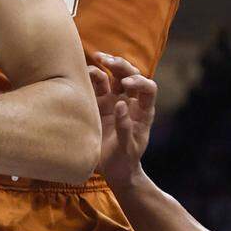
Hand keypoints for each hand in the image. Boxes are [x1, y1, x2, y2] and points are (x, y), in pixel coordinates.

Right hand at [88, 52, 156, 189]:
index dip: (139, 82)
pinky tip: (82, 71)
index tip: (125, 84)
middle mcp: (129, 102)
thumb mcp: (127, 148)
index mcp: (143, 112)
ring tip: (95, 60)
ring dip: (104, 66)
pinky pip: (95, 86)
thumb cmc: (124, 161)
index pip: (148, 89)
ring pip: (111, 77)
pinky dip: (90, 76)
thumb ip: (125, 127)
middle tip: (106, 60)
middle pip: (130, 75)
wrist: (110, 170)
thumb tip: (120, 104)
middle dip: (120, 65)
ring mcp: (112, 102)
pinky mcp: (97, 105)